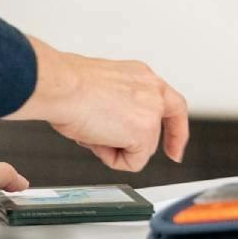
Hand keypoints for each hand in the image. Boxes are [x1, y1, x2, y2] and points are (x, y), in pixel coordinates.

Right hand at [9, 37, 188, 171]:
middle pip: (164, 125)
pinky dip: (113, 159)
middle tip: (165, 157)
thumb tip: (112, 127)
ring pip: (142, 147)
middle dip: (152, 144)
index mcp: (141, 76)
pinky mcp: (145, 133)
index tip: (175, 147)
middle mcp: (152, 90)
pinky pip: (133, 162)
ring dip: (115, 147)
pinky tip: (97, 141)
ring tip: (93, 131)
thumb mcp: (103, 89)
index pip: (170, 102)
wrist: (62, 86)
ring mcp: (152, 112)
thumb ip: (119, 105)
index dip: (175, 127)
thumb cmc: (68, 86)